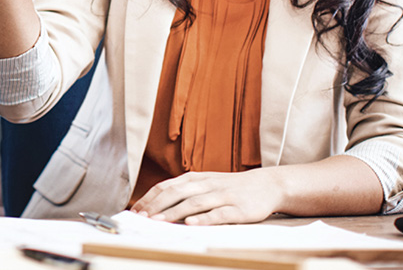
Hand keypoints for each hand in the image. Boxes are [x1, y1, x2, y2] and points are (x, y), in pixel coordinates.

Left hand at [129, 169, 283, 225]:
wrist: (266, 185)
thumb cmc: (230, 187)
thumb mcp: (206, 184)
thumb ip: (185, 191)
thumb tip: (157, 204)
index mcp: (196, 178)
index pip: (167, 186)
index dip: (150, 198)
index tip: (135, 210)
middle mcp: (206, 184)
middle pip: (176, 193)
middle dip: (156, 205)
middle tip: (141, 217)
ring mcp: (222, 195)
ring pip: (194, 203)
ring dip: (174, 212)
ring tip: (158, 221)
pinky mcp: (238, 208)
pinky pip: (218, 213)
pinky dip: (204, 218)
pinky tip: (191, 223)